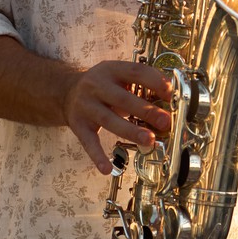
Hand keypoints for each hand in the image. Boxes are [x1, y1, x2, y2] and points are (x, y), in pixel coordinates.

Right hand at [62, 60, 173, 174]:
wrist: (67, 91)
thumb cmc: (104, 86)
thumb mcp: (118, 77)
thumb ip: (139, 87)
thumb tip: (167, 105)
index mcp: (112, 69)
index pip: (135, 72)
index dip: (155, 81)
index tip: (170, 94)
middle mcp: (96, 85)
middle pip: (122, 98)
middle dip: (146, 110)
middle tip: (165, 122)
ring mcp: (85, 105)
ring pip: (108, 120)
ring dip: (130, 131)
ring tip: (149, 140)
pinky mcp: (78, 124)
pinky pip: (88, 142)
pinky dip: (97, 156)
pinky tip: (107, 168)